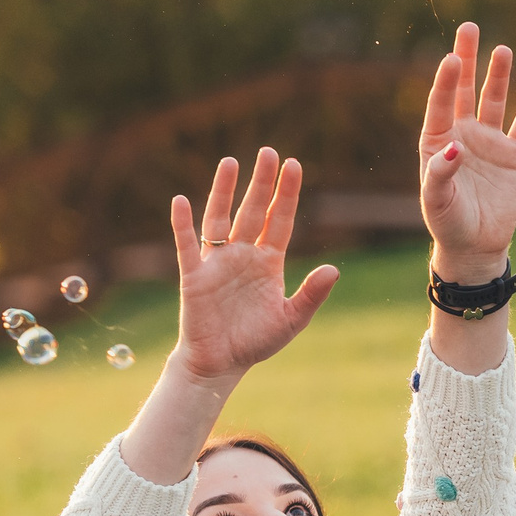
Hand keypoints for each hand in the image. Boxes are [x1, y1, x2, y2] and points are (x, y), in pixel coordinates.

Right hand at [168, 147, 338, 386]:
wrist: (221, 363)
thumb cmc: (256, 341)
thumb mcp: (291, 318)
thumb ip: (312, 294)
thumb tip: (334, 270)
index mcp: (268, 263)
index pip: (280, 221)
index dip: (287, 194)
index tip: (294, 165)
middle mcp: (243, 255)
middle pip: (253, 211)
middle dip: (261, 182)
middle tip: (268, 152)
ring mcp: (218, 262)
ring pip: (220, 219)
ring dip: (224, 191)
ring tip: (231, 162)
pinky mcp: (195, 275)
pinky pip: (187, 245)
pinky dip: (183, 224)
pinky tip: (182, 200)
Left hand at [418, 22, 515, 280]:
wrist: (477, 246)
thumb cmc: (448, 223)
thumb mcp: (436, 201)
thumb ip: (441, 172)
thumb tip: (455, 146)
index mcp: (437, 140)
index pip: (441, 102)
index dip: (447, 80)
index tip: (453, 58)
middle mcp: (462, 134)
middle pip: (465, 89)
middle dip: (468, 58)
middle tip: (469, 27)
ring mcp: (489, 142)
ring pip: (494, 101)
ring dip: (498, 75)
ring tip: (502, 50)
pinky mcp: (515, 155)